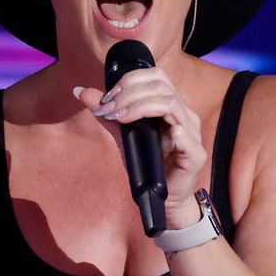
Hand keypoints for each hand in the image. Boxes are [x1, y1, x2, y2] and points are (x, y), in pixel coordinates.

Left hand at [73, 68, 206, 228]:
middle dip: (129, 93)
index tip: (108, 98)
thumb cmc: (148, 164)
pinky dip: (165, 131)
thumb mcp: (123, 135)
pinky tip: (150, 137)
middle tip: (109, 109)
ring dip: (140, 107)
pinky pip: (183, 135)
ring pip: (170, 104)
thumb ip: (106, 113)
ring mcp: (192, 133)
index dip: (130, 81)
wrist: (163, 199)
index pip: (156, 76)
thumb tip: (80, 91)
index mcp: (171, 105)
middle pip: (160, 86)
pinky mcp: (195, 153)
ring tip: (120, 117)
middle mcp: (185, 114)